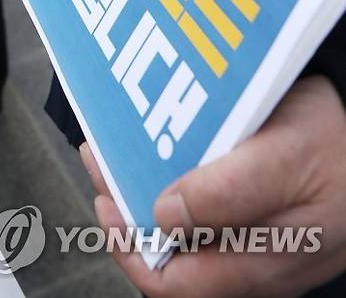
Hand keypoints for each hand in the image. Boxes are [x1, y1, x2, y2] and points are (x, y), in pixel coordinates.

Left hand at [80, 75, 345, 297]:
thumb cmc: (336, 142)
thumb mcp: (286, 157)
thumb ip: (230, 193)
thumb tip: (166, 216)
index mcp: (259, 263)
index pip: (173, 284)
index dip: (129, 245)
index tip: (106, 196)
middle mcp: (253, 264)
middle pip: (170, 255)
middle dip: (127, 207)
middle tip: (103, 158)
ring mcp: (256, 241)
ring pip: (182, 232)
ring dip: (144, 189)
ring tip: (123, 147)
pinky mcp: (259, 217)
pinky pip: (203, 211)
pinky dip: (173, 180)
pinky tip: (162, 149)